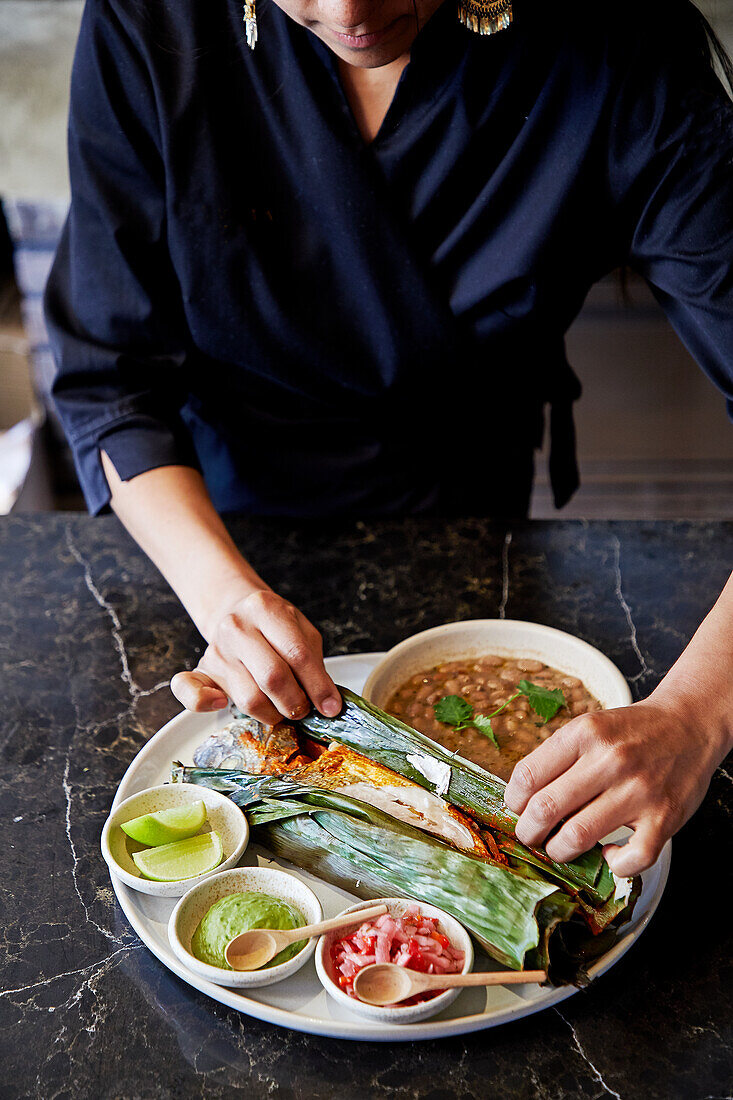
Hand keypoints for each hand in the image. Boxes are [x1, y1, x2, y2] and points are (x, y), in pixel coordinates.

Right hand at [170, 589, 340, 723]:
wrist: (237, 612)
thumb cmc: (275, 626)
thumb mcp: (301, 630)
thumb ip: (314, 663)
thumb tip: (328, 704)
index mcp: (265, 608)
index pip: (298, 654)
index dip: (319, 686)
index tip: (331, 708)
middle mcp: (236, 627)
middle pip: (273, 677)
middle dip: (296, 703)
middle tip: (305, 709)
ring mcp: (216, 649)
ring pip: (249, 697)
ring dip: (273, 713)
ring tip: (283, 708)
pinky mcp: (202, 670)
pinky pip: (191, 693)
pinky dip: (205, 704)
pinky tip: (222, 703)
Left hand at [504, 695, 721, 876]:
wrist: (689, 725)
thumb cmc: (632, 731)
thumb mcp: (590, 727)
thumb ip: (557, 758)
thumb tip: (522, 800)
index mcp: (585, 733)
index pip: (528, 776)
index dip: (513, 800)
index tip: (516, 809)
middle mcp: (610, 760)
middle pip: (545, 809)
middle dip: (528, 831)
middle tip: (530, 835)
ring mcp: (639, 791)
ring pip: (577, 836)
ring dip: (559, 850)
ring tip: (559, 847)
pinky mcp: (664, 818)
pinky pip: (630, 859)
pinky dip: (613, 864)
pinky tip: (608, 854)